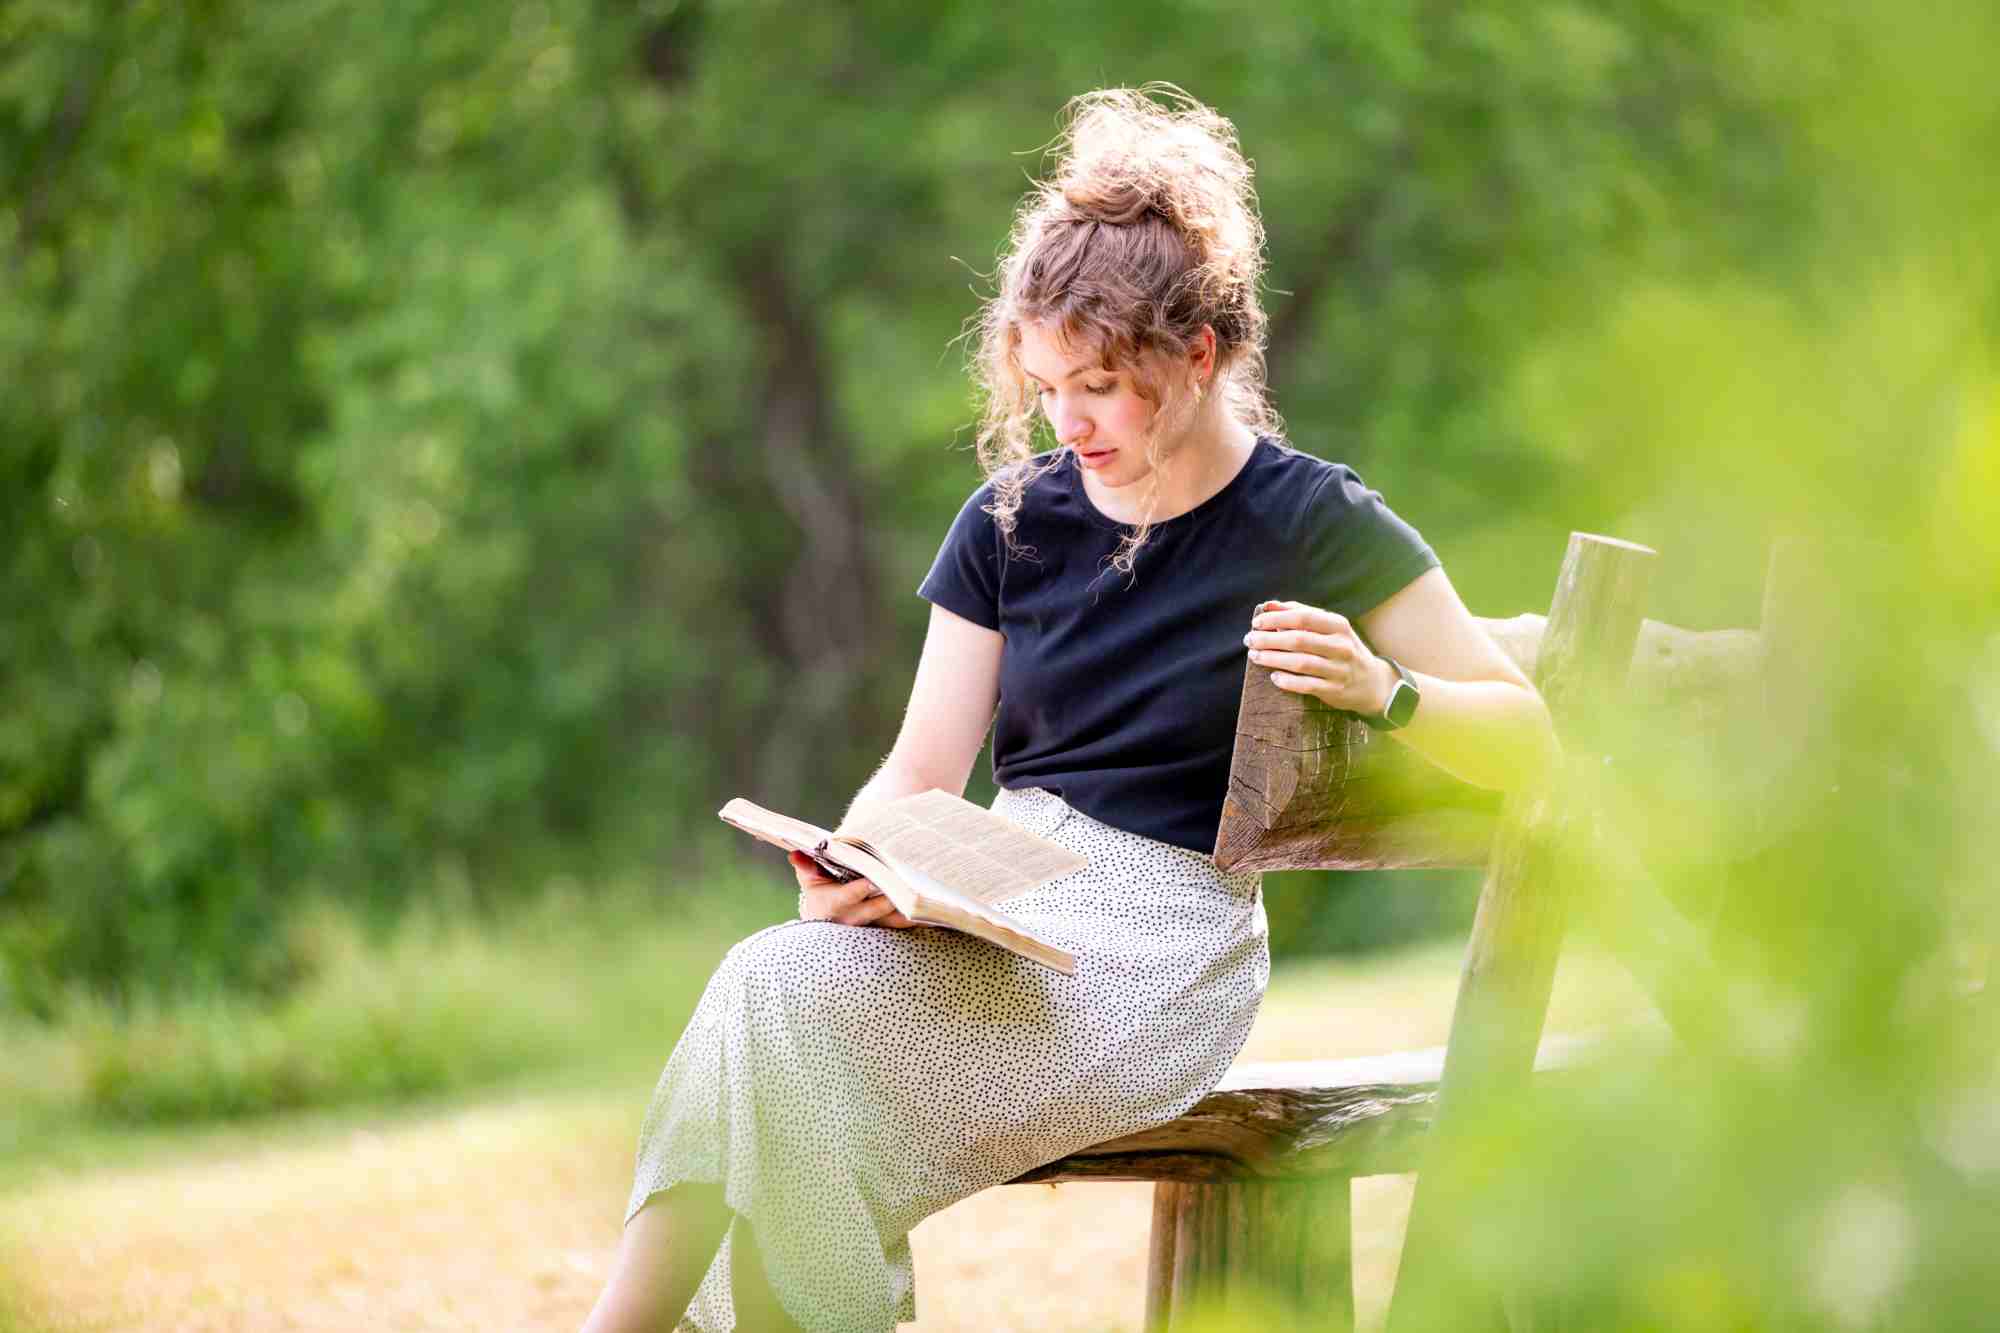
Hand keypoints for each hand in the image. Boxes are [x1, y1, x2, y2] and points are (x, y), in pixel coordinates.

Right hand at [790, 851, 916, 928]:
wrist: (827, 916)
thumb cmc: (821, 888)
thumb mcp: (810, 877)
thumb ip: (806, 865)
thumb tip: (795, 853)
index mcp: (832, 905)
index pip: (847, 897)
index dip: (859, 890)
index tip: (872, 880)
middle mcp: (853, 919)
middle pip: (875, 910)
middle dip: (889, 900)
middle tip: (906, 888)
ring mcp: (871, 926)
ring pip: (892, 922)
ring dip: (907, 913)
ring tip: (923, 902)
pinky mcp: (885, 928)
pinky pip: (903, 927)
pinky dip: (917, 919)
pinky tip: (932, 911)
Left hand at [1243, 599, 1393, 715]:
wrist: (1372, 682)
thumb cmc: (1341, 648)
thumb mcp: (1329, 627)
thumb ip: (1299, 613)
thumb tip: (1268, 605)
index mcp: (1338, 626)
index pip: (1302, 617)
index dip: (1276, 619)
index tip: (1256, 622)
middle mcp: (1341, 646)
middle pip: (1298, 640)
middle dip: (1269, 639)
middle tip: (1249, 639)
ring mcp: (1339, 669)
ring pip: (1300, 663)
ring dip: (1273, 658)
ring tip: (1255, 656)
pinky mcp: (1335, 690)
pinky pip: (1307, 685)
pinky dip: (1288, 681)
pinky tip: (1273, 677)